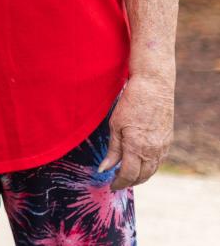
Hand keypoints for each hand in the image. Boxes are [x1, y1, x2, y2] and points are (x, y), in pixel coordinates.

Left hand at [99, 74, 174, 189]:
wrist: (154, 88)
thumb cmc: (130, 103)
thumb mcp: (115, 126)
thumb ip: (112, 150)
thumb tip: (104, 169)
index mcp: (137, 147)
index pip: (128, 175)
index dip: (119, 183)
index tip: (110, 185)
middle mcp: (153, 151)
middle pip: (142, 176)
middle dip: (129, 182)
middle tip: (116, 182)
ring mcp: (162, 147)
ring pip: (152, 170)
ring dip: (140, 176)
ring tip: (127, 175)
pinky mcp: (168, 141)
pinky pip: (159, 161)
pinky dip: (149, 167)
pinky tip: (140, 163)